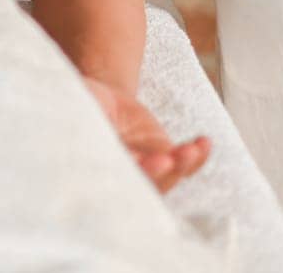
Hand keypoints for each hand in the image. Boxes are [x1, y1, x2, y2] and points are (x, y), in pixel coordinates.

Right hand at [83, 78, 210, 192]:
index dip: (131, 172)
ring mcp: (147, 168)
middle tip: (166, 160)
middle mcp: (124, 174)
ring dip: (181, 165)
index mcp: (97, 167)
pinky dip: (197, 156)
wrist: (100, 98)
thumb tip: (78, 123)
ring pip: (167, 177)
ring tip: (190, 149)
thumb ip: (82, 118)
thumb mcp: (82, 106)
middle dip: (158, 175)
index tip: (142, 160)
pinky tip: (203, 143)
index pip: (115, 178)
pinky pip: (184, 164)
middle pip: (143, 185)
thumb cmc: (82, 101)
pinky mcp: (163, 156)